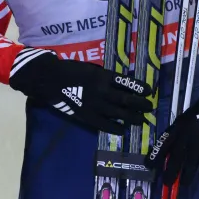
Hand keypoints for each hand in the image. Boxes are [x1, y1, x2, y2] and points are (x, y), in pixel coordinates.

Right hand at [8, 47, 152, 133]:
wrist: (48, 79)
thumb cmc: (68, 70)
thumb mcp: (88, 68)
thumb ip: (102, 77)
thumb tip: (119, 84)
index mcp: (101, 76)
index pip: (126, 82)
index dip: (139, 87)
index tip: (149, 91)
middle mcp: (101, 90)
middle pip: (126, 99)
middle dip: (140, 104)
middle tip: (149, 107)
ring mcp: (94, 104)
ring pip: (119, 113)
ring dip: (132, 117)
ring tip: (140, 120)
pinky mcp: (86, 115)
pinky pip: (104, 124)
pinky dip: (115, 127)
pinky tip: (122, 130)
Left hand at [149, 61, 198, 186]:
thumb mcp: (183, 119)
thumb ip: (176, 132)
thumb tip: (167, 147)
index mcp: (178, 127)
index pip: (164, 142)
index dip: (156, 154)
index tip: (148, 165)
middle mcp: (186, 135)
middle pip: (177, 155)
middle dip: (171, 170)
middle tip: (166, 182)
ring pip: (192, 161)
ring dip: (187, 174)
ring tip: (184, 184)